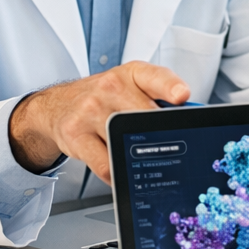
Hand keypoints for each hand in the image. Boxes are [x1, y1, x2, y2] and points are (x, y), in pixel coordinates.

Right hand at [8, 61, 189, 180]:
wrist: (59, 105)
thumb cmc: (104, 97)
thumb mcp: (131, 85)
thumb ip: (159, 98)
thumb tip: (189, 120)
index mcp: (131, 74)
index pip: (155, 77)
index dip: (171, 87)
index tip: (182, 96)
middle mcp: (110, 87)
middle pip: (146, 117)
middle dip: (159, 135)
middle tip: (166, 147)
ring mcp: (90, 110)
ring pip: (126, 142)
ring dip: (136, 157)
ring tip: (141, 160)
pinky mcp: (76, 135)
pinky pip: (106, 164)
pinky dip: (119, 174)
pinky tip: (123, 171)